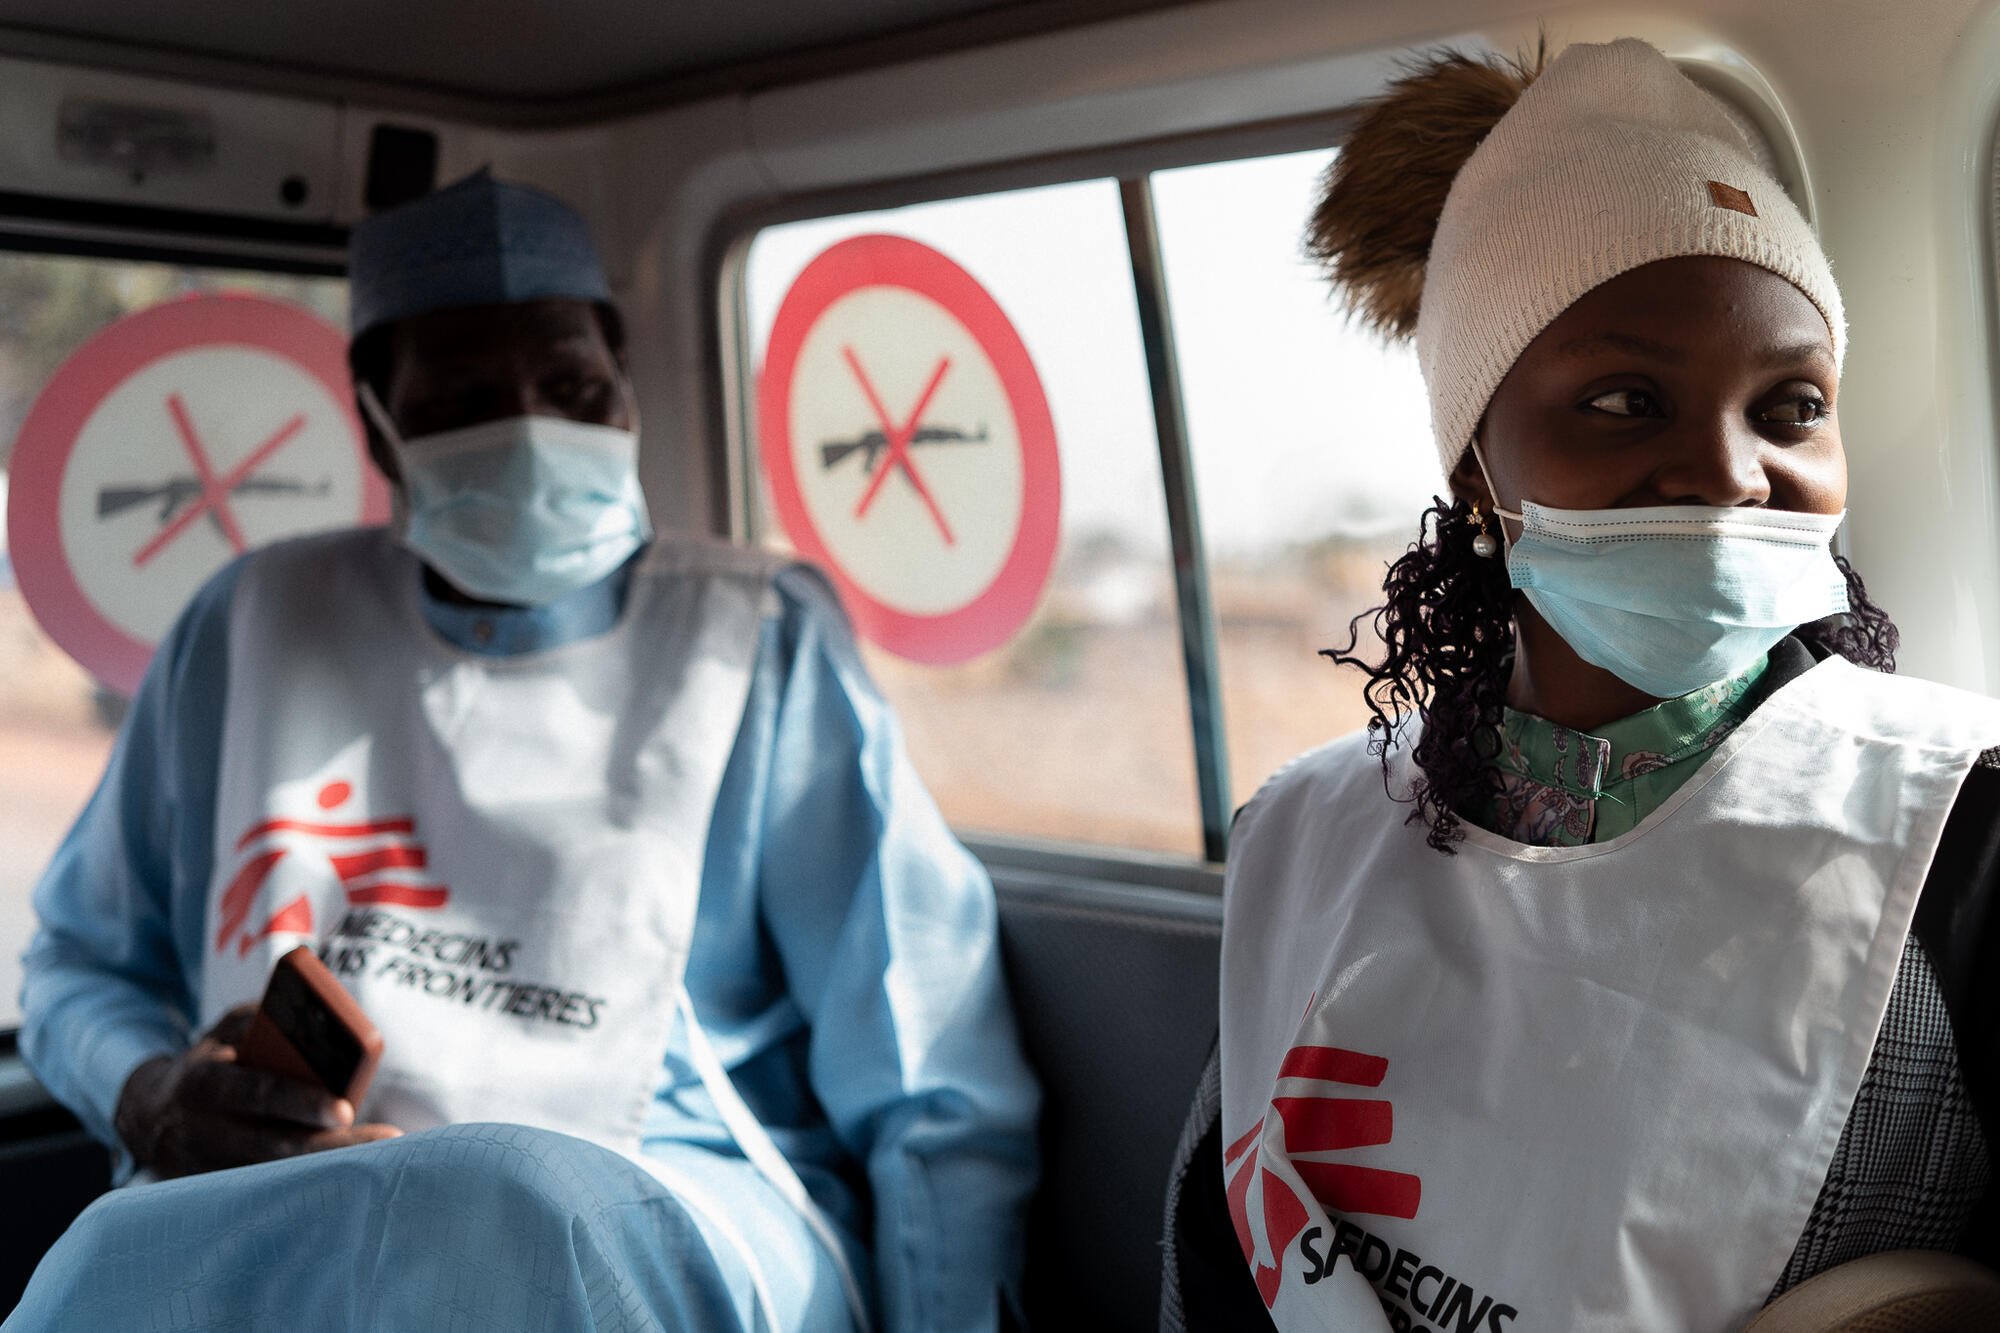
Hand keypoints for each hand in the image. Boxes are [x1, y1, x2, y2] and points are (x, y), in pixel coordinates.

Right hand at [113, 1004, 401, 1178]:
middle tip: (385, 1140)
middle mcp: (199, 1131)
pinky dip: (306, 1190)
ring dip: (327, 1173)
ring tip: (380, 1163)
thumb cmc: (209, 1061)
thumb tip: (312, 1016)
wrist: (150, 1114)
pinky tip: (348, 1183)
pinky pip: (266, 1194)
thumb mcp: (225, 1031)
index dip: (299, 1101)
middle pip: (274, 1146)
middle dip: (331, 1146)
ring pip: (273, 1178)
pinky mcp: (213, 1194)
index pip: (256, 1093)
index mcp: (201, 1083)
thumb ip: (260, 1020)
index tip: (344, 1109)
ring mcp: (204, 1170)